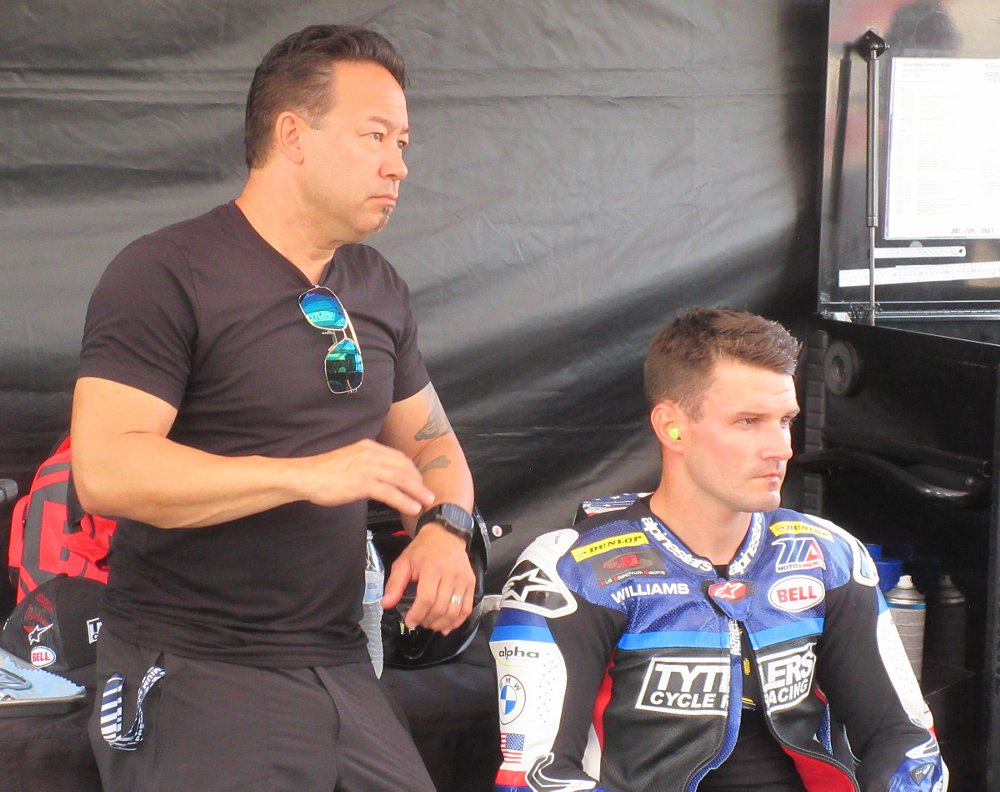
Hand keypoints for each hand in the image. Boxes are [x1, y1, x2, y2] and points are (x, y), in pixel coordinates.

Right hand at [295, 439, 435, 515]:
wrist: (305, 475)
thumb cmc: (323, 472)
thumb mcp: (350, 460)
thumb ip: (366, 465)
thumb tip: (379, 478)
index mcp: (369, 447)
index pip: (398, 458)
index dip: (412, 471)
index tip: (418, 482)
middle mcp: (372, 454)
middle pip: (404, 467)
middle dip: (419, 482)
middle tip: (428, 494)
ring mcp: (368, 468)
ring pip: (401, 479)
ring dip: (417, 491)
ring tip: (427, 502)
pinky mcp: (363, 483)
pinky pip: (391, 492)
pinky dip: (405, 500)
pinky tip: (412, 507)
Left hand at [382, 523, 475, 632]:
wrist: (446, 535)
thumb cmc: (423, 549)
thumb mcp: (404, 562)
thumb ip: (394, 584)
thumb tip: (386, 604)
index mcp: (432, 568)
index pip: (427, 599)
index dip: (417, 614)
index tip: (410, 622)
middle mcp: (451, 575)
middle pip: (441, 608)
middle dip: (428, 620)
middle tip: (419, 623)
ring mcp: (463, 580)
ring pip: (454, 611)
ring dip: (441, 623)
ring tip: (430, 624)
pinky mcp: (471, 583)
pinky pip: (467, 608)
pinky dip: (457, 621)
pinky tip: (447, 626)